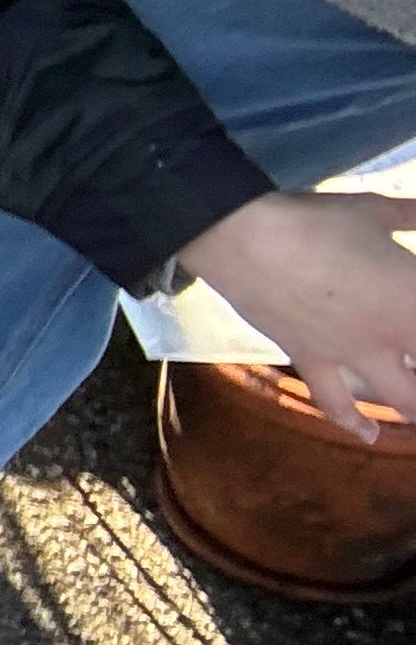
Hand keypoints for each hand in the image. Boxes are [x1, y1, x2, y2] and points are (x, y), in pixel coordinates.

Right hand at [182, 188, 415, 441]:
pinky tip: (368, 435)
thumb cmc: (316, 219)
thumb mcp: (373, 209)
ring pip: (404, 399)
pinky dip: (353, 423)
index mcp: (415, 294)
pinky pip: (336, 404)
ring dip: (414, 404)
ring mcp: (354, 355)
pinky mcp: (314, 362)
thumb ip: (410, 215)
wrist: (246, 239)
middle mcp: (395, 334)